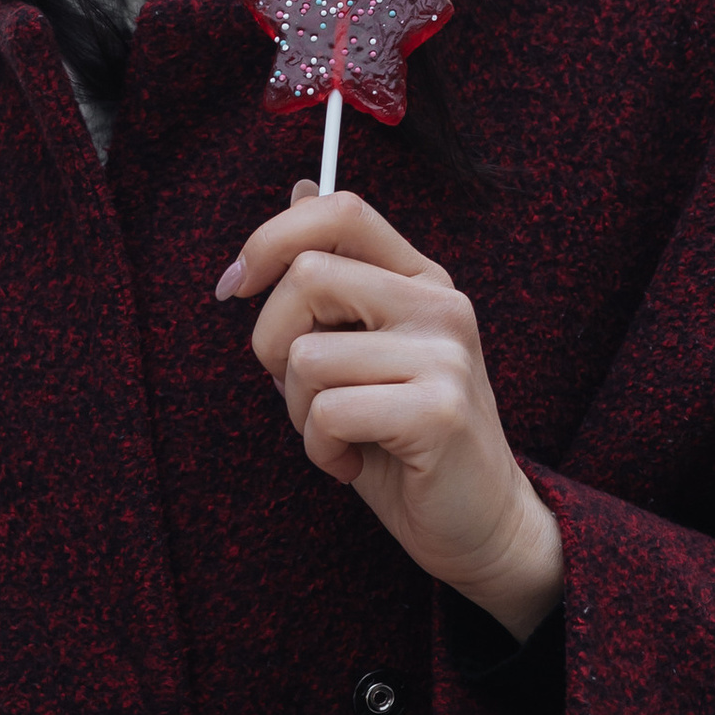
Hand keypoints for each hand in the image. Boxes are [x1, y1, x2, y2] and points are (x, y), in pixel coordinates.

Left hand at [218, 183, 563, 637]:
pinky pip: (326, 412)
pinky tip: (352, 465)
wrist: (479, 524)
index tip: (235, 287)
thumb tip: (300, 189)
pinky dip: (319, 451)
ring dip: (296, 411)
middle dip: (270, 342)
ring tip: (338, 436)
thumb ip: (337, 280)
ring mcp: (444, 354)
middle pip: (308, 275)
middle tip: (299, 394)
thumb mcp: (363, 350)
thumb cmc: (404, 442)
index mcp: (420, 281)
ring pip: (306, 355)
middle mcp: (440, 305)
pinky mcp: (437, 410)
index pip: (341, 211)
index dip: (272, 237)